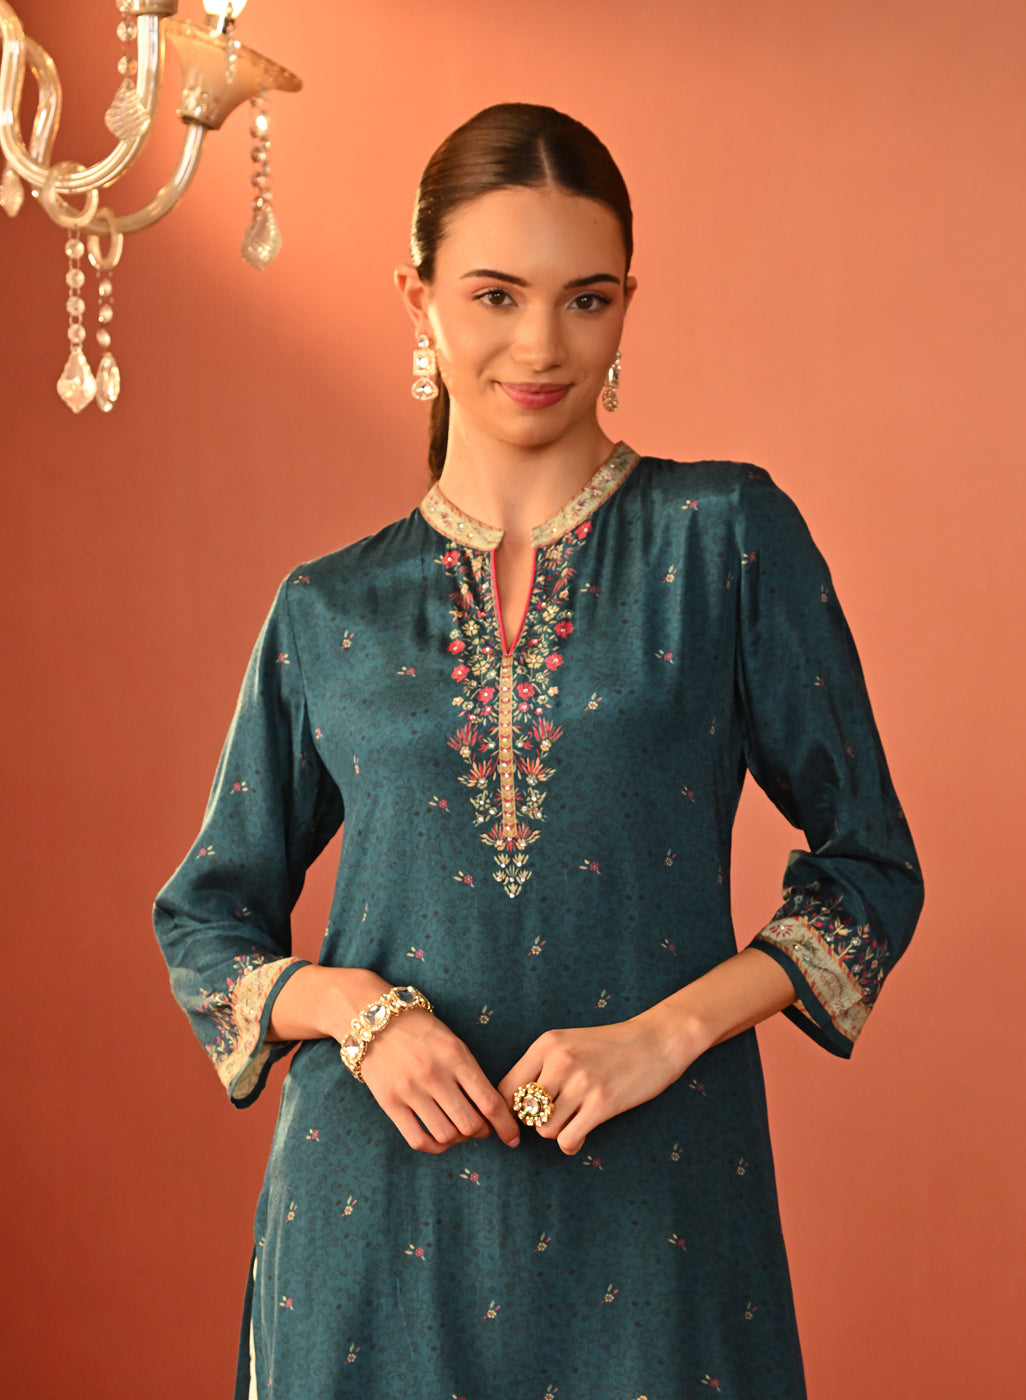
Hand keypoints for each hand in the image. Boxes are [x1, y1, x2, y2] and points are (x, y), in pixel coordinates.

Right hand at [361, 1008, 520, 1155]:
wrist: (375, 1019)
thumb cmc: (421, 1029)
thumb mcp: (453, 1042)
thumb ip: (470, 1073)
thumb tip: (491, 1109)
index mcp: (456, 1056)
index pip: (490, 1102)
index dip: (506, 1125)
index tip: (513, 1137)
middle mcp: (434, 1075)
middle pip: (470, 1124)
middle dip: (483, 1132)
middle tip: (483, 1129)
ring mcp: (410, 1090)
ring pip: (446, 1135)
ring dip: (460, 1140)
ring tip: (460, 1131)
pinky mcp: (389, 1103)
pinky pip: (418, 1139)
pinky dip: (435, 1146)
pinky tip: (440, 1139)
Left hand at [498, 1012, 693, 1155]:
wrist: (656, 1040)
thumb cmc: (609, 1045)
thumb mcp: (568, 1042)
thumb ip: (541, 1067)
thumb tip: (515, 1106)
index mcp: (546, 1044)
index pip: (506, 1088)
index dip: (509, 1110)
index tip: (521, 1118)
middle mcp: (560, 1061)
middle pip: (524, 1113)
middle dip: (535, 1122)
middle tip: (554, 1118)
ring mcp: (581, 1082)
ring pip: (544, 1129)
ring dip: (556, 1132)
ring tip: (572, 1122)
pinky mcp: (602, 1103)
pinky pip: (567, 1139)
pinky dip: (571, 1144)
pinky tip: (581, 1134)